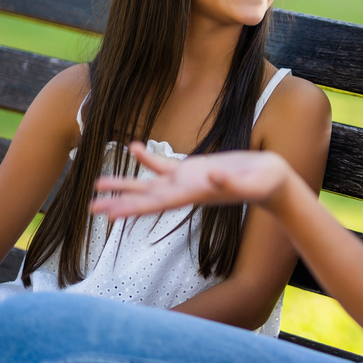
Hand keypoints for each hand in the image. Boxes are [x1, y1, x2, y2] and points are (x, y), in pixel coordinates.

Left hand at [91, 142, 291, 219]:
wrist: (272, 180)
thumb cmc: (264, 184)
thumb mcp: (249, 183)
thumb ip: (230, 183)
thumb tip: (211, 177)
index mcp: (194, 195)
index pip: (156, 204)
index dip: (132, 208)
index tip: (109, 214)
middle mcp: (185, 191)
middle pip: (145, 198)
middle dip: (119, 201)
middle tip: (91, 207)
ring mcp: (187, 180)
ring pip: (149, 184)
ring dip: (125, 184)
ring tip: (99, 184)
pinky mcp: (193, 168)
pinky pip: (164, 165)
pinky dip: (148, 158)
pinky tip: (133, 148)